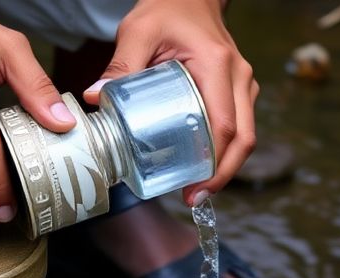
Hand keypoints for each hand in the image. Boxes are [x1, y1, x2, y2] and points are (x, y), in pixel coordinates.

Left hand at [83, 0, 256, 205]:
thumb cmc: (168, 10)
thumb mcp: (139, 32)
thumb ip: (119, 66)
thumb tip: (93, 98)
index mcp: (218, 65)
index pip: (225, 126)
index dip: (214, 164)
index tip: (194, 188)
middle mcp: (239, 77)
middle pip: (244, 139)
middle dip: (223, 175)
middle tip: (196, 198)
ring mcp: (243, 85)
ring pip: (246, 136)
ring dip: (226, 166)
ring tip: (197, 189)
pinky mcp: (239, 91)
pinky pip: (240, 127)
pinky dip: (225, 151)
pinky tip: (203, 166)